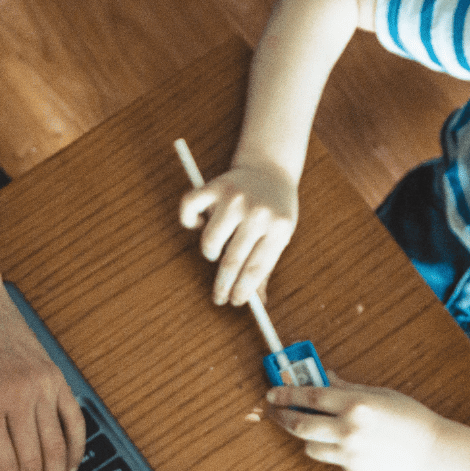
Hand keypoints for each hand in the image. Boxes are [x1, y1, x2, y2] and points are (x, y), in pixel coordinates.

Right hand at [179, 165, 297, 305]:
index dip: (243, 290)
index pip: (256, 268)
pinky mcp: (215, 186)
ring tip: (217, 249)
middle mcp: (257, 212)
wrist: (271, 168)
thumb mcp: (279, 235)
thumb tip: (258, 302)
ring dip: (210, 252)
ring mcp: (235, 197)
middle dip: (223, 285)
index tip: (234, 302)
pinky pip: (189, 209)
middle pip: (233, 260)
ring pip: (210, 241)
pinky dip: (190, 221)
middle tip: (219, 298)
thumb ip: (265, 267)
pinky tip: (199, 223)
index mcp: (279, 227)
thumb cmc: (274, 210)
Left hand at [265, 373, 442, 470]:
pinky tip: (356, 448)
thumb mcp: (379, 394)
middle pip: (299, 426)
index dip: (285, 395)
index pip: (308, 398)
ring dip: (309, 438)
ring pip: (310, 448)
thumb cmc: (409, 419)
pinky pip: (333, 462)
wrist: (434, 453)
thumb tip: (321, 377)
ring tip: (321, 430)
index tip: (272, 393)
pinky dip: (336, 454)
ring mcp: (349, 456)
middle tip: (276, 412)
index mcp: (355, 406)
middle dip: (282, 417)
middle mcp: (348, 432)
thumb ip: (346, 388)